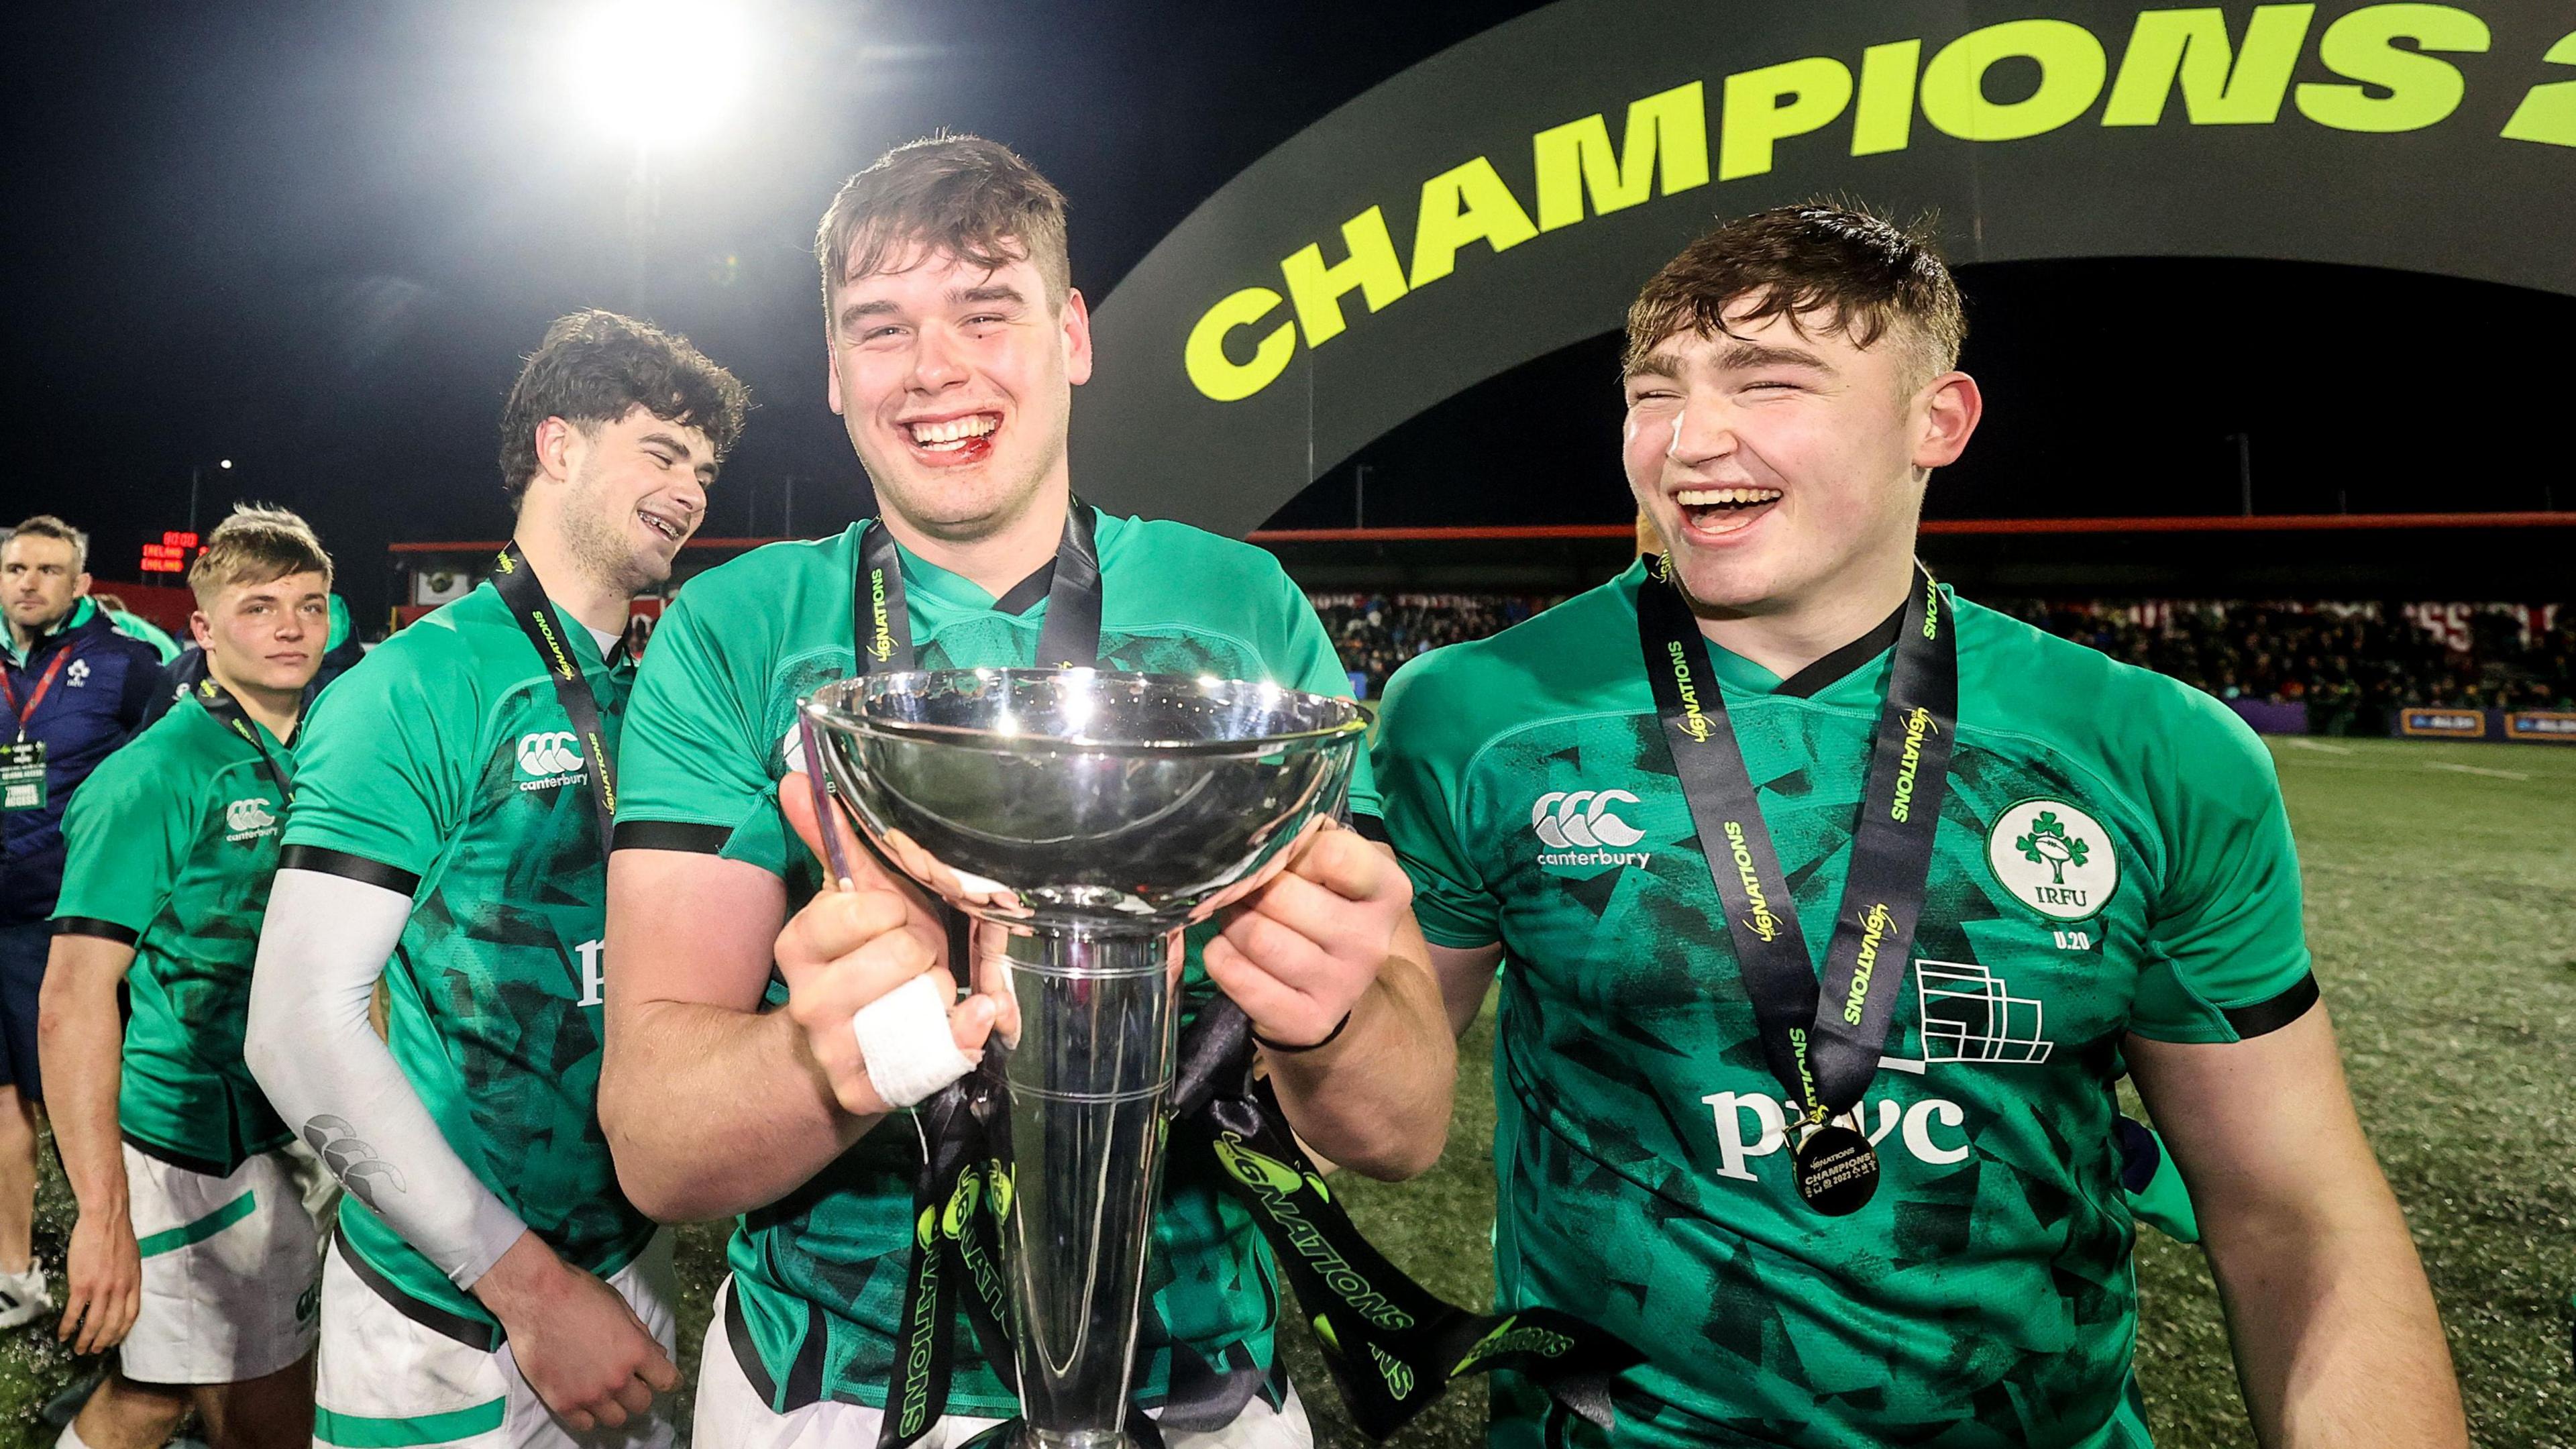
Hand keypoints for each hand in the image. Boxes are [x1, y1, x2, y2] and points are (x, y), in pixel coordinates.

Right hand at [57, 1205, 140, 1353]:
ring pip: (94, 1323)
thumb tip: (122, 1290)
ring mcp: (101, 1289)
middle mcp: (120, 1290)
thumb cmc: (118, 1235)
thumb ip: (128, 1277)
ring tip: (78, 1349)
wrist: (106, 1219)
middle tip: (94, 1351)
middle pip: (113, 1324)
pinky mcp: (82, 1285)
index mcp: (134, 1283)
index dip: (122, 1331)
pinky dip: (67, 1326)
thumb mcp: (133, 1259)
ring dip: (85, 1339)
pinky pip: (74, 1313)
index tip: (115, 1340)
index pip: (131, 1315)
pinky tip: (62, 1334)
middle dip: (104, 1342)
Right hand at [473, 1232, 676, 1431]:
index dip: (669, 1380)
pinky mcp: (562, 1403)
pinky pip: (585, 1425)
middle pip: (642, 1404)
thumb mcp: (620, 1306)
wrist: (536, 1297)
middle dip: (640, 1392)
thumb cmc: (579, 1293)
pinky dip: (589, 1417)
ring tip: (606, 1394)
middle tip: (630, 1382)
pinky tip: (585, 1402)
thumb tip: (657, 1354)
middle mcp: (616, 1379)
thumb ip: (640, 1334)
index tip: (665, 1380)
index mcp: (636, 1352)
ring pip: (616, 1420)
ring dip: (615, 1408)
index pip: (667, 1381)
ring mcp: (589, 1395)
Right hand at [779, 769, 1010, 1115]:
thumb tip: (797, 779)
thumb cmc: (857, 964)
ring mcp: (836, 1051)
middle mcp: (809, 1002)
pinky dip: (963, 1034)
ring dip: (944, 989)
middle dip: (926, 949)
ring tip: (927, 992)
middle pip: (904, 954)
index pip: (861, 910)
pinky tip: (968, 1019)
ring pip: (925, 1001)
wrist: (835, 1054)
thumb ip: (829, 841)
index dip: (891, 910)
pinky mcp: (866, 1091)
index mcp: (798, 946)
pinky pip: (934, 1056)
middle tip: (917, 957)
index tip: (892, 916)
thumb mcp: (846, 902)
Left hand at [1204, 824, 1413, 1049]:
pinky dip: (1220, 955)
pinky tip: (1232, 952)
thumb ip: (1312, 843)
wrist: (1332, 995)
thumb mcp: (1336, 873)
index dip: (1295, 851)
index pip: (1334, 854)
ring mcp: (1342, 987)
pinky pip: (1236, 974)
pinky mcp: (1306, 1022)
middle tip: (1247, 892)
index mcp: (1389, 892)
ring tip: (1239, 920)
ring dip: (1233, 921)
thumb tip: (1265, 829)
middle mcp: (1372, 942)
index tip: (1289, 862)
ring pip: (1258, 936)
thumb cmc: (1327, 913)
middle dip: (1250, 887)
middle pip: (1282, 896)